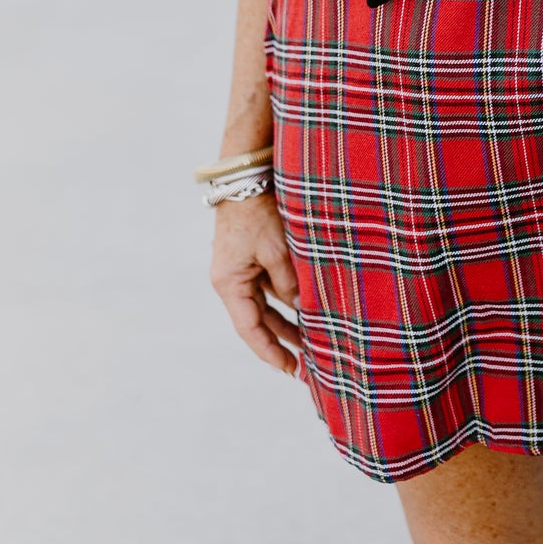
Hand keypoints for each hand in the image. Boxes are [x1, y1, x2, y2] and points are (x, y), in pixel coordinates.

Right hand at [210, 193, 302, 376]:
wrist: (247, 174)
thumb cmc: (259, 211)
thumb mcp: (278, 251)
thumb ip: (290, 284)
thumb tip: (302, 311)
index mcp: (229, 283)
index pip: (250, 329)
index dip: (271, 352)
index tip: (291, 370)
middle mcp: (232, 279)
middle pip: (258, 320)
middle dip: (283, 340)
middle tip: (308, 362)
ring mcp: (241, 267)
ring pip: (265, 304)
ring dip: (287, 320)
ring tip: (313, 339)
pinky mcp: (251, 255)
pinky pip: (269, 285)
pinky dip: (287, 297)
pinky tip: (307, 306)